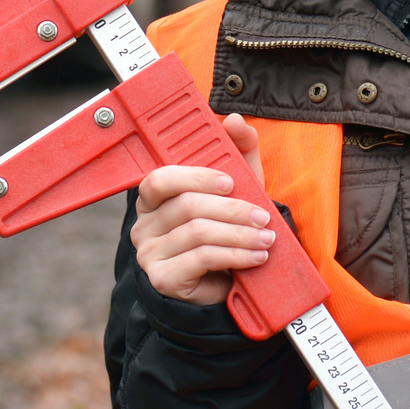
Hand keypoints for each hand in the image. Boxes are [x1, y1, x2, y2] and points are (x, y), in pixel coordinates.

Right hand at [130, 114, 274, 306]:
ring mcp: (149, 253)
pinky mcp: (163, 278)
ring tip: (265, 238)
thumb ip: (237, 153)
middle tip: (262, 217)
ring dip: (239, 234)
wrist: (221, 287)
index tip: (230, 182)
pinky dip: (235, 255)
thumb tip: (235, 121)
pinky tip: (255, 257)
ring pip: (197, 232)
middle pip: (186, 207)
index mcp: (154, 199)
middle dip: (232, 210)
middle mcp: (144, 225)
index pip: (160, 180)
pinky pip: (200, 259)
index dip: (195, 177)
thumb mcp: (237, 191)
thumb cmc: (224, 234)